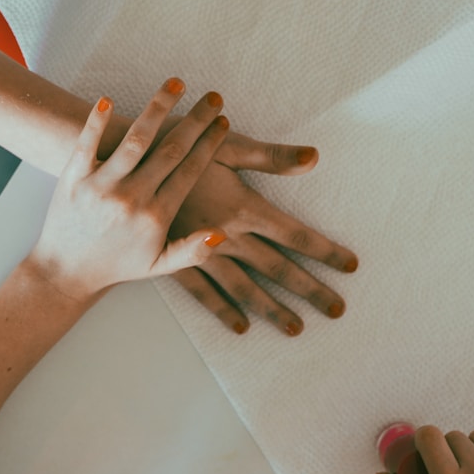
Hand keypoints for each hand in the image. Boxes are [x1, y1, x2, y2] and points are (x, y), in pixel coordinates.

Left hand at [28, 79, 229, 301]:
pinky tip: (107, 100)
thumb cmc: (118, 265)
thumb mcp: (159, 265)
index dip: (210, 143)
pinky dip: (95, 122)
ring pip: (135, 140)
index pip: (191, 170)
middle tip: (212, 97)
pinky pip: (86, 144)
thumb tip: (223, 234)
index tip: (223, 121)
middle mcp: (131, 199)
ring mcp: (101, 187)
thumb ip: (192, 250)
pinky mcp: (73, 178)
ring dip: (157, 109)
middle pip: (171, 150)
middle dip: (195, 120)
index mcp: (156, 217)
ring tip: (175, 84)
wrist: (65, 271)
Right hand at [169, 158, 356, 335]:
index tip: (351, 266)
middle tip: (337, 310)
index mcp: (243, 207)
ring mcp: (200, 251)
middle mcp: (226, 236)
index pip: (295, 235)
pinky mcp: (174, 259)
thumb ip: (271, 157)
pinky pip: (204, 292)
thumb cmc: (176, 145)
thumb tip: (314, 158)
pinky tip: (241, 326)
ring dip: (272, 309)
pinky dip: (223, 309)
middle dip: (310, 290)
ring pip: (245, 288)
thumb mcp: (226, 145)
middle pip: (277, 269)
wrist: (122, 163)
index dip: (325, 250)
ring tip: (296, 328)